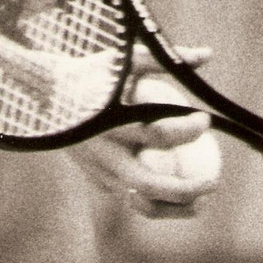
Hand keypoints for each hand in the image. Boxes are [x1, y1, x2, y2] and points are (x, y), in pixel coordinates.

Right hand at [69, 45, 221, 218]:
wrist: (47, 94)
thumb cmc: (95, 73)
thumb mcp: (127, 61)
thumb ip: (166, 60)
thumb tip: (207, 54)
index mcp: (112, 122)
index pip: (158, 135)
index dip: (186, 131)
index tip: (206, 120)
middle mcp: (105, 152)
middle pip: (151, 183)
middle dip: (187, 188)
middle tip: (214, 181)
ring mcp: (100, 171)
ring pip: (140, 202)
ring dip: (174, 208)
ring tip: (202, 203)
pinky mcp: (98, 180)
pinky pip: (130, 200)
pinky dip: (156, 205)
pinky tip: (181, 201)